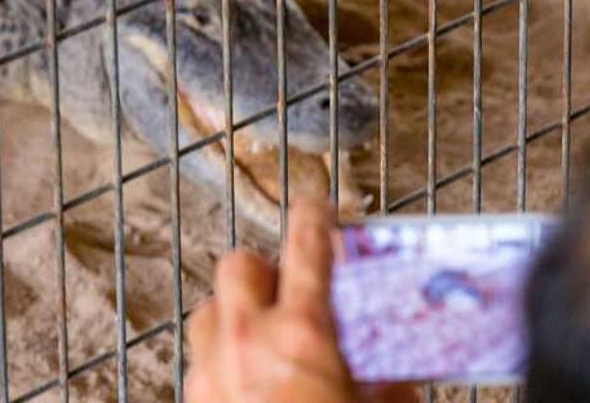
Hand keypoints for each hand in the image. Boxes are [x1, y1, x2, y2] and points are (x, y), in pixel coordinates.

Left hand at [184, 198, 416, 402]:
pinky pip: (199, 360)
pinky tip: (248, 383)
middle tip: (288, 285)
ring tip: (263, 332)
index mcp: (303, 334)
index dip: (312, 216)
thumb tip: (396, 381)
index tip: (317, 206)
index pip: (306, 246)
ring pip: (208, 310)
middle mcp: (248, 341)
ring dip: (233, 311)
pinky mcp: (194, 402)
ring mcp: (212, 373)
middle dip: (262, 269)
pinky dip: (221, 359)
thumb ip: (390, 391)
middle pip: (238, 265)